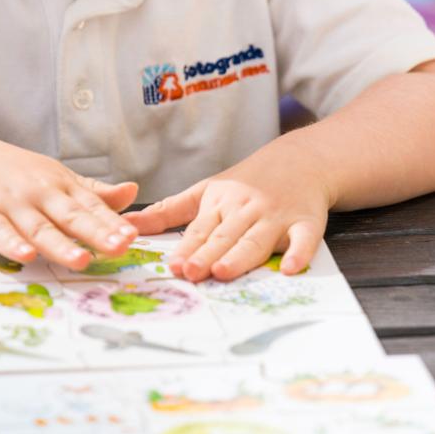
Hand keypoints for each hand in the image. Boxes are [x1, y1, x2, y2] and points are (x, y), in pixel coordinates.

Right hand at [0, 132, 136, 269]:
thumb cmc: (16, 173)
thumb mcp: (58, 177)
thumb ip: (94, 192)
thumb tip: (132, 192)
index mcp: (61, 186)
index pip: (92, 206)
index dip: (112, 222)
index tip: (133, 236)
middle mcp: (40, 194)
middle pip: (71, 216)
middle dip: (96, 232)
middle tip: (120, 247)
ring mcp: (12, 204)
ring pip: (39, 227)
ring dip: (60, 244)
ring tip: (81, 260)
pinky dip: (11, 243)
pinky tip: (25, 256)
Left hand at [124, 148, 329, 280]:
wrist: (300, 160)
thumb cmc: (247, 182)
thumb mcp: (205, 190)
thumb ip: (168, 211)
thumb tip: (128, 225)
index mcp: (220, 203)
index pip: (201, 229)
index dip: (187, 248)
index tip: (173, 266)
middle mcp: (247, 209)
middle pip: (225, 237)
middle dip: (208, 255)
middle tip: (191, 273)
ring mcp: (277, 216)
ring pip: (256, 239)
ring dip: (241, 255)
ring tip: (224, 272)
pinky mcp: (306, 223)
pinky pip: (304, 239)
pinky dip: (298, 253)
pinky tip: (289, 268)